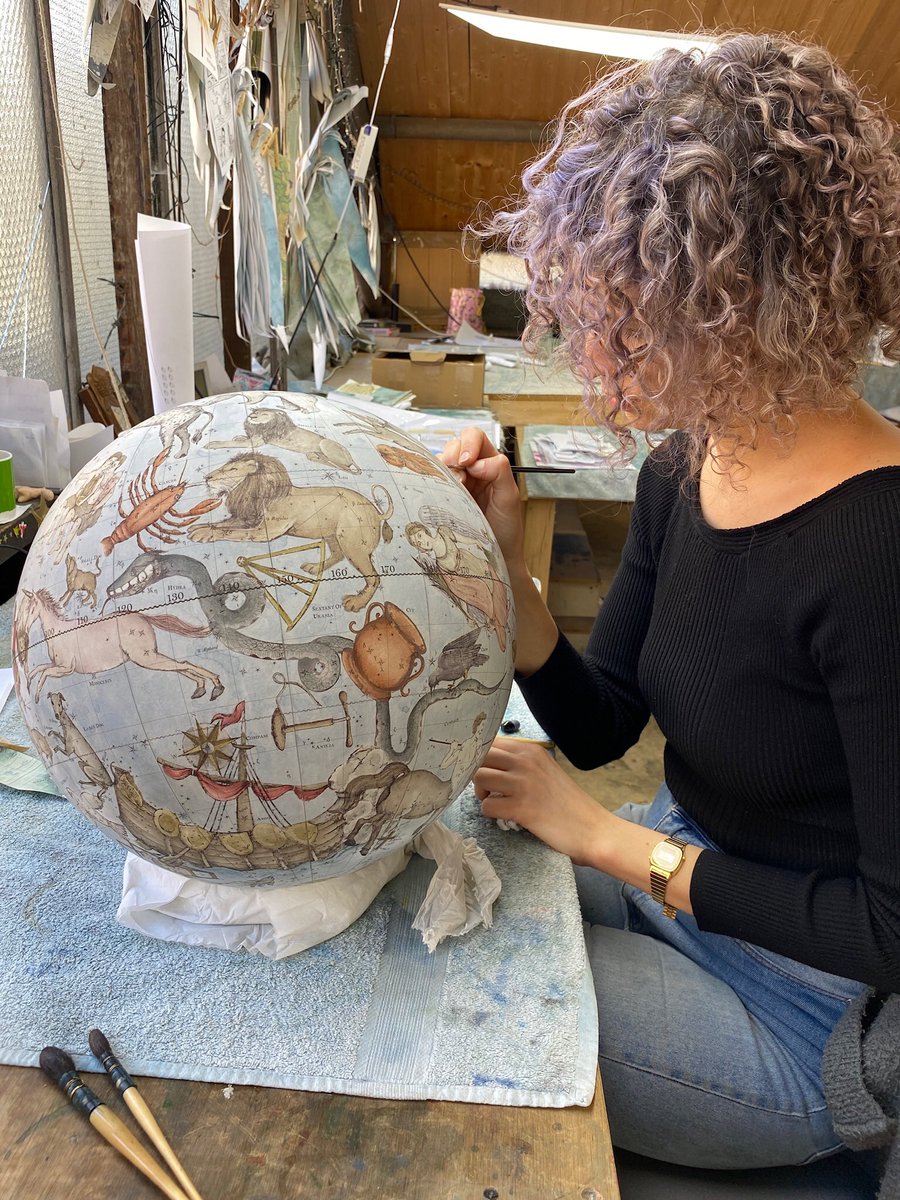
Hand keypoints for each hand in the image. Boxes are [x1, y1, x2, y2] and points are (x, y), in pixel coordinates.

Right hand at [440, 427, 525, 568]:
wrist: (497, 555)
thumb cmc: (507, 528)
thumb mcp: (509, 497)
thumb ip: (498, 472)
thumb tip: (477, 462)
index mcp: (490, 463)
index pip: (476, 439)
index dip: (468, 444)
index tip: (467, 462)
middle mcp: (472, 469)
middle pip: (455, 445)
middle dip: (453, 456)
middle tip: (458, 478)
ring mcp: (457, 482)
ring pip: (442, 461)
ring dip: (443, 470)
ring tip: (453, 489)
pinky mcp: (444, 496)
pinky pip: (433, 480)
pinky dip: (432, 481)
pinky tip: (439, 492)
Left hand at [474, 738, 609, 865]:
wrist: (592, 829)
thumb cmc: (566, 803)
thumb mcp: (545, 770)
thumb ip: (520, 763)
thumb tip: (486, 761)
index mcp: (531, 751)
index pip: (489, 742)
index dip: (480, 757)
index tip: (485, 771)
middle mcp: (526, 761)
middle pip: (479, 756)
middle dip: (476, 773)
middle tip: (488, 788)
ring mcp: (523, 783)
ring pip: (478, 777)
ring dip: (480, 792)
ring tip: (495, 801)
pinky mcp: (521, 807)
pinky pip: (486, 805)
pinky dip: (490, 813)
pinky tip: (504, 816)